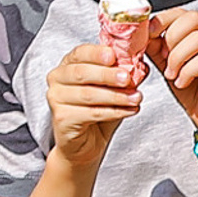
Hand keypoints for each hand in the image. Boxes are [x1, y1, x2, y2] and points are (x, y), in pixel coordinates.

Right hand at [44, 41, 143, 160]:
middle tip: (128, 79)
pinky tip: (130, 110)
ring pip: (89, 94)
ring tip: (136, 98)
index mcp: (68, 65)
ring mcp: (56, 98)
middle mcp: (57, 79)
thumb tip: (141, 66)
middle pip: (82, 73)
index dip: (96, 53)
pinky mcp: (61, 118)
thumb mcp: (114, 90)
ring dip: (116, 96)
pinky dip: (114, 111)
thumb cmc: (98, 112)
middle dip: (108, 75)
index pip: (80, 53)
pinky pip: (92, 113)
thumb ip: (124, 77)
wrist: (86, 143)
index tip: (114, 56)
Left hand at [153, 10, 197, 146]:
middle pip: (194, 19)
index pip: (185, 13)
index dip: (163, 20)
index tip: (149, 35)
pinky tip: (183, 82)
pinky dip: (188, 71)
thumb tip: (142, 31)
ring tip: (172, 74)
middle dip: (171, 39)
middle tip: (164, 59)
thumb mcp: (169, 64)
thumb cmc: (194, 91)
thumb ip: (158, 46)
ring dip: (177, 58)